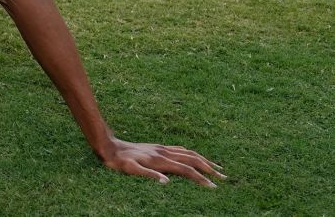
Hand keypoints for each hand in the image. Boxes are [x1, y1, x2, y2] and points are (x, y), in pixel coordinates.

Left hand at [100, 139, 223, 186]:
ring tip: (216, 167)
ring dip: (204, 159)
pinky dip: (192, 154)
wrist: (109, 146)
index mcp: (160, 160)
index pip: (187, 170)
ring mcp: (161, 148)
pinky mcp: (158, 147)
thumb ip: (149, 175)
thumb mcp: (131, 171)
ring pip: (188, 153)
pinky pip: (180, 149)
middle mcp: (164, 152)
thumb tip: (166, 182)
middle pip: (193, 159)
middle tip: (224, 177)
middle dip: (209, 168)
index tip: (214, 187)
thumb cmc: (119, 162)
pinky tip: (194, 157)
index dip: (201, 179)